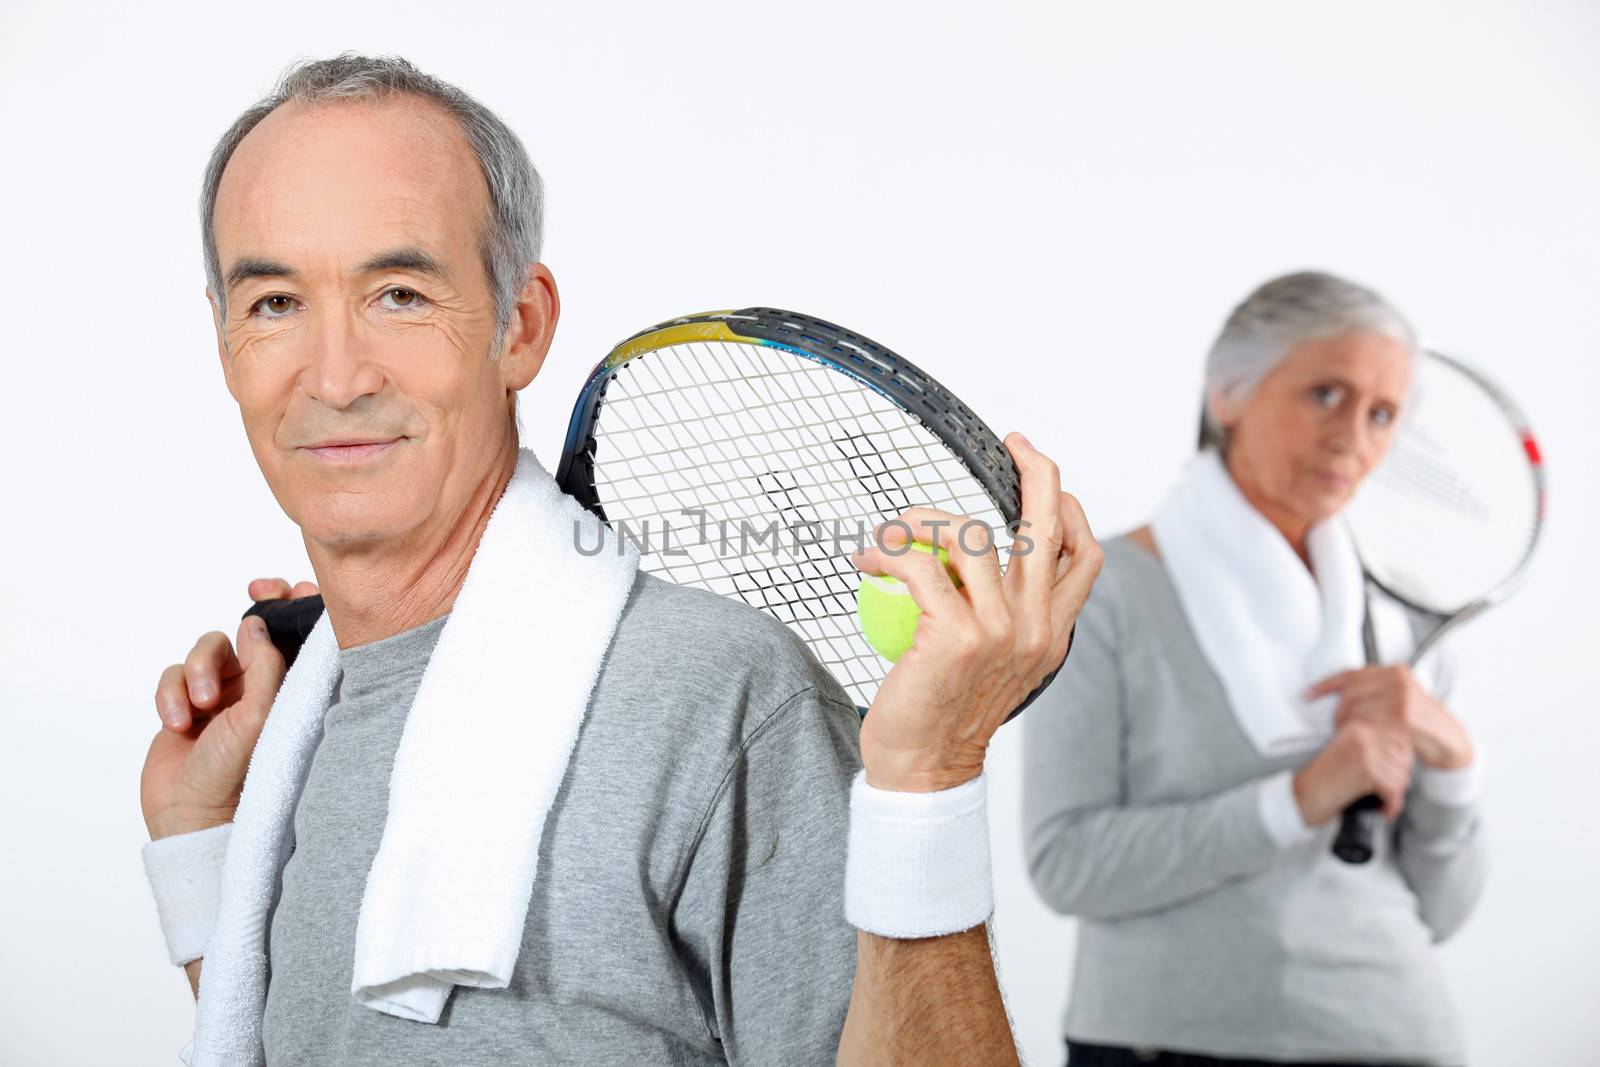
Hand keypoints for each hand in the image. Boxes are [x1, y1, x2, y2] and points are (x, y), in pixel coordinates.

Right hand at [139, 577, 316, 839]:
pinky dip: (170, 694)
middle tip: (254, 594)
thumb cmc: (238, 776)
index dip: (294, 607)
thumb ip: (264, 667)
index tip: (286, 587)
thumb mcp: (260, 717)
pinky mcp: (184, 704)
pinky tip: (178, 723)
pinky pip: (172, 675)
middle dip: (249, 616)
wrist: (192, 819)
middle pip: (251, 631)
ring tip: (201, 707)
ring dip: (199, 671)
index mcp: (289, 691)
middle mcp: (257, 689)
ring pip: (207, 649)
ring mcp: (220, 696)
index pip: (296, 639)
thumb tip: (257, 623)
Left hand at [849, 432, 1101, 792]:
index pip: (1083, 555)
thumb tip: (982, 564)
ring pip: (973, 534)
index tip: (1039, 479)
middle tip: (1012, 445)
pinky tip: (871, 558)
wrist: (926, 769)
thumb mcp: (997, 665)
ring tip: (892, 531)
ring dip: (924, 518)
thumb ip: (1005, 618)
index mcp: (1053, 633)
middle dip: (1037, 470)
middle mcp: (1037, 628)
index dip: (1070, 507)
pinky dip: (891, 548)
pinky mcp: (957, 635)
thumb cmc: (948, 713)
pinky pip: (922, 563)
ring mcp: (1001, 630)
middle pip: (1048, 526)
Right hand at [1293, 718, 1414, 824]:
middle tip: (1386, 792)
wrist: (1301, 798)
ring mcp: (1363, 751)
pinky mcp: (1364, 771)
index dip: (1401, 762)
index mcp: (1357, 726)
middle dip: (1400, 779)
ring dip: (1395, 794)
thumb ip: (1374, 748)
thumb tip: (1408, 754)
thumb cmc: (1324, 782)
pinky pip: (1394, 790)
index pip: (1400, 738)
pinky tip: (1382, 810)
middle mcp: (1361, 734)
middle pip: (1405, 757)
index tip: (1389, 777)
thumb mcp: (1348, 754)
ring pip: (1402, 775)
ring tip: (1381, 801)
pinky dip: (1392, 805)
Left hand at [1306, 664, 1472, 770]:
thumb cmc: (1420, 722)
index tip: (1308, 694)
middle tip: (1338, 725)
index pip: (1351, 674)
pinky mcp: (1405, 716)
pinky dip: (1363, 730)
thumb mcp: (1396, 700)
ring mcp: (1403, 696)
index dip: (1325, 685)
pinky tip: (1363, 737)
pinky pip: (1371, 722)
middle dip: (1339, 710)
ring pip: (1358, 709)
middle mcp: (1399, 679)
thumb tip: (1338, 692)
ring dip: (1349, 724)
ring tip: (1351, 733)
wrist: (1449, 741)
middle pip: (1350, 692)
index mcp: (1395, 671)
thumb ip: (1374, 692)